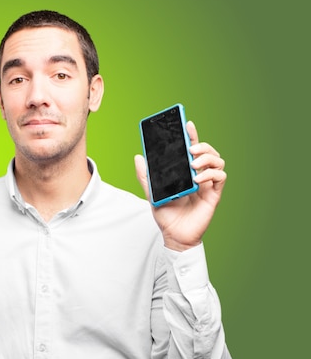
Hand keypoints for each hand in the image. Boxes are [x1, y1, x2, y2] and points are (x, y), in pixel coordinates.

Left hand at [134, 121, 226, 251]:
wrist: (173, 235)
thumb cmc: (166, 214)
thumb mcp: (151, 192)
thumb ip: (146, 175)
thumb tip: (138, 156)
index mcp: (185, 172)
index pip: (192, 149)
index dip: (192, 135)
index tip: (187, 124)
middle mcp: (199, 175)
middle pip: (208, 151)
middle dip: (201, 145)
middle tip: (190, 149)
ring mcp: (207, 184)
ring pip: (217, 161)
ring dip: (207, 158)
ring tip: (192, 164)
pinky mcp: (213, 194)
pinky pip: (220, 177)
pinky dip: (210, 173)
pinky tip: (198, 178)